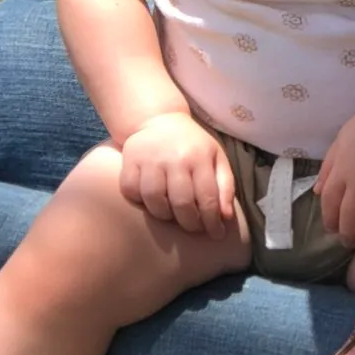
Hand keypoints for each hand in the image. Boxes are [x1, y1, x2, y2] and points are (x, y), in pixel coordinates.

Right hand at [118, 112, 235, 237]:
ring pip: (154, 200)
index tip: (216, 235)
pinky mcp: (129, 161)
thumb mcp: (216, 157)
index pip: (208, 198)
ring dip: (164, 215)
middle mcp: (175, 158)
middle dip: (190, 224)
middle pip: (181, 203)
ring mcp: (150, 159)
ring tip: (171, 215)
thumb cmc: (192, 144)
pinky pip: (131, 191)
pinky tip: (149, 201)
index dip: (212, 221)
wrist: (158, 119)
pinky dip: (139, 201)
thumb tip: (225, 218)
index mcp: (200, 157)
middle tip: (193, 228)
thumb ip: (225, 186)